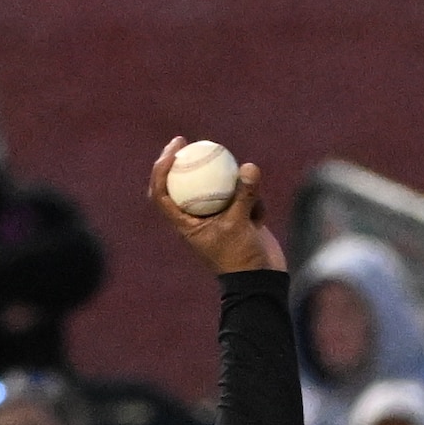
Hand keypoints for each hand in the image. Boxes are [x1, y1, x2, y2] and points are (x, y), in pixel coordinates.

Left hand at [147, 139, 285, 278]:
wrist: (262, 282)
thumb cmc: (242, 260)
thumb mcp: (241, 226)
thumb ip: (244, 195)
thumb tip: (249, 167)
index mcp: (185, 224)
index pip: (162, 194)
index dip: (160, 170)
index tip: (172, 152)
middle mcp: (198, 219)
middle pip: (183, 184)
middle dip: (182, 162)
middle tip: (187, 142)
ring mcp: (219, 218)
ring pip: (219, 187)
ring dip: (233, 183)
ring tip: (243, 180)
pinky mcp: (240, 218)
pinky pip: (243, 198)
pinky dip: (253, 201)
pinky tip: (260, 217)